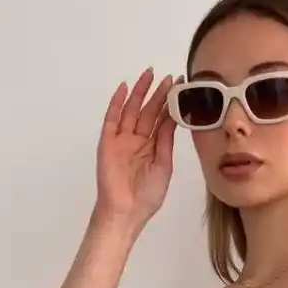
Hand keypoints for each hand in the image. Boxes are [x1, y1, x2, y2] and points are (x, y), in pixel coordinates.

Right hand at [94, 69, 176, 229]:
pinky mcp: (108, 143)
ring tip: (148, 75)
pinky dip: (116, 103)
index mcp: (152, 148)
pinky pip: (111, 119)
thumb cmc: (147, 196)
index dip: (170, 105)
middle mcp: (137, 141)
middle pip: (148, 112)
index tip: (180, 87)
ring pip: (131, 111)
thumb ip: (165, 141)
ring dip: (139, 93)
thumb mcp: (163, 166)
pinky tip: (124, 88)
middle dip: (158, 94)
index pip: (162, 121)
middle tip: (167, 77)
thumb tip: (171, 118)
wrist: (126, 212)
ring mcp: (121, 140)